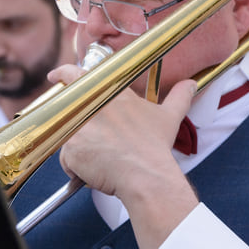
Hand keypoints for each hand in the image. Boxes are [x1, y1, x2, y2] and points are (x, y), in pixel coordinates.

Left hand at [49, 64, 196, 200]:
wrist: (146, 175)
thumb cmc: (155, 146)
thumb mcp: (169, 116)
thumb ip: (179, 97)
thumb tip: (191, 84)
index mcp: (111, 93)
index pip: (78, 73)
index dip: (64, 73)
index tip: (57, 75)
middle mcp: (91, 105)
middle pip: (66, 104)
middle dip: (68, 115)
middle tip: (81, 129)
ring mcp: (79, 126)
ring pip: (67, 136)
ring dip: (79, 148)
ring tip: (101, 159)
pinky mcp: (71, 148)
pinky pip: (66, 159)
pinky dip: (77, 167)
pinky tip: (96, 171)